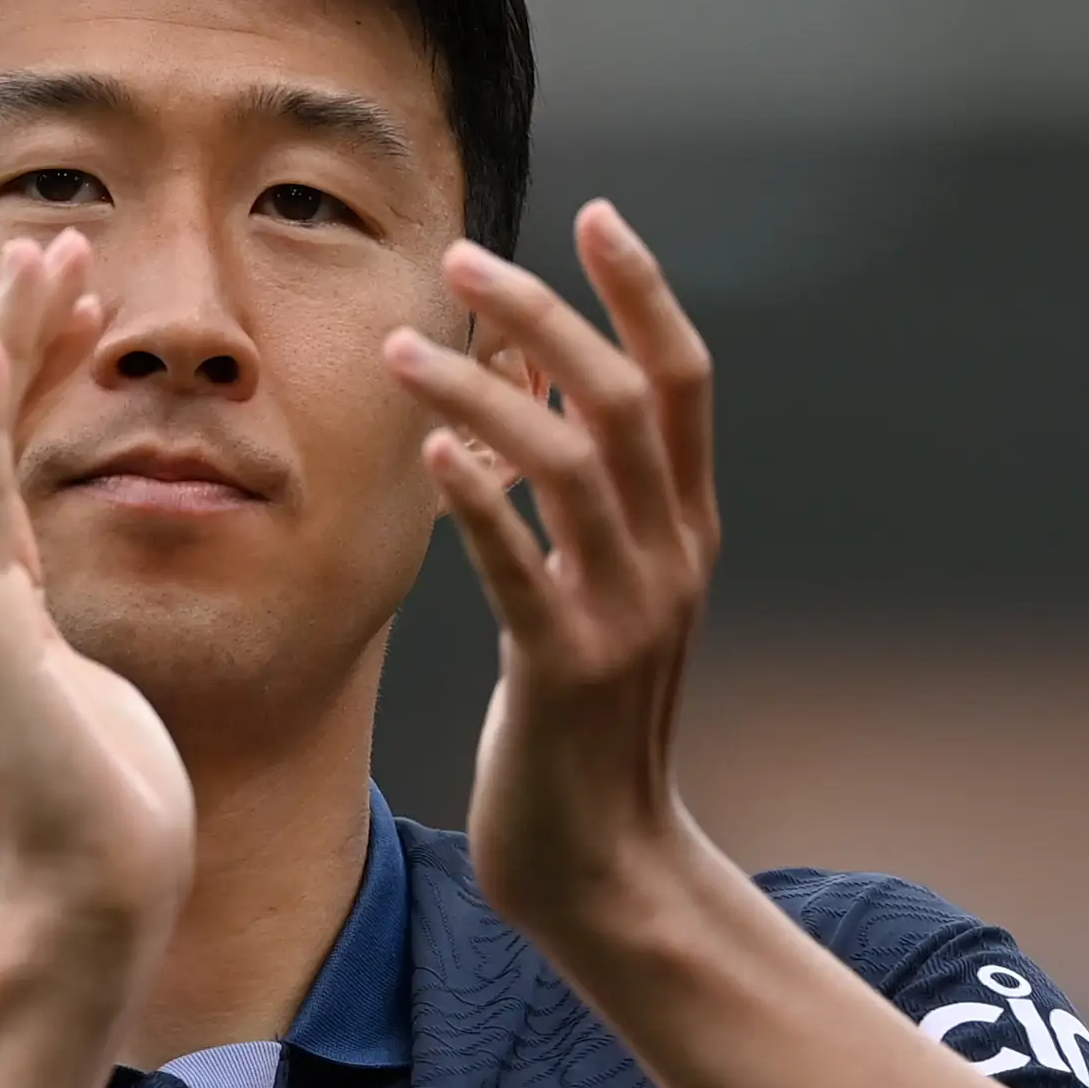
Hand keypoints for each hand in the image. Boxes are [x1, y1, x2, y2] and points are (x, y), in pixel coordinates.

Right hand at [0, 231, 194, 964]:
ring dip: (13, 343)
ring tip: (56, 256)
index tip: (78, 307)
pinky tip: (5, 349)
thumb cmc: (108, 818)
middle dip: (16, 331)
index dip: (27, 376)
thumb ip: (52, 637)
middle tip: (61, 241)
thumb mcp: (80, 697)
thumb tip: (57, 616)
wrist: (88, 902)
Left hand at [385, 201, 727, 946]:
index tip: (594, 217)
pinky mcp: (565, 672)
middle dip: (547, 313)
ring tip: (403, 348)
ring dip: (483, 392)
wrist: (606, 870)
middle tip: (462, 258)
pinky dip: (480, 500)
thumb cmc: (584, 733)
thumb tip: (528, 398)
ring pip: (569, 463)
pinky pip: (522, 565)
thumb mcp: (598, 601)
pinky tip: (430, 454)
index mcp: (685, 532)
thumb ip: (578, 506)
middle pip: (626, 397)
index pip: (685, 382)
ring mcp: (625, 615)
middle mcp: (670, 558)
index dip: (644, 292)